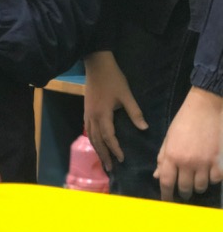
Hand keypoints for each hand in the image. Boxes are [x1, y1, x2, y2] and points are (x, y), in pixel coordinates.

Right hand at [84, 51, 147, 170]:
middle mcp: (92, 116)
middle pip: (97, 140)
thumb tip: (144, 128)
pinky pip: (87, 128)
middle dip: (104, 154)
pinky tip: (95, 141)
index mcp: (102, 114)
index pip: (108, 137)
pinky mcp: (86, 108)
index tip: (122, 159)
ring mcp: (87, 112)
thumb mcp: (126, 94)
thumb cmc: (113, 78)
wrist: (97, 64)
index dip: (115, 149)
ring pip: (90, 135)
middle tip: (110, 168)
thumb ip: (135, 112)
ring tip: (103, 159)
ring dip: (96, 148)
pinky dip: (92, 138)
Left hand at [154, 86, 222, 200]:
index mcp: (172, 155)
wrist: (204, 108)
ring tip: (196, 180)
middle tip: (183, 191)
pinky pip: (215, 180)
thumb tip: (156, 176)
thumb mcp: (169, 138)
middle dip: (183, 192)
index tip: (167, 200)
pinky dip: (212, 179)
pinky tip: (209, 173)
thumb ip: (163, 157)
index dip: (166, 195)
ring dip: (197, 186)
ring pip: (200, 187)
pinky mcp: (217, 161)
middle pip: (184, 188)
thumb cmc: (183, 122)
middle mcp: (187, 162)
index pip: (166, 182)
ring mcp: (204, 163)